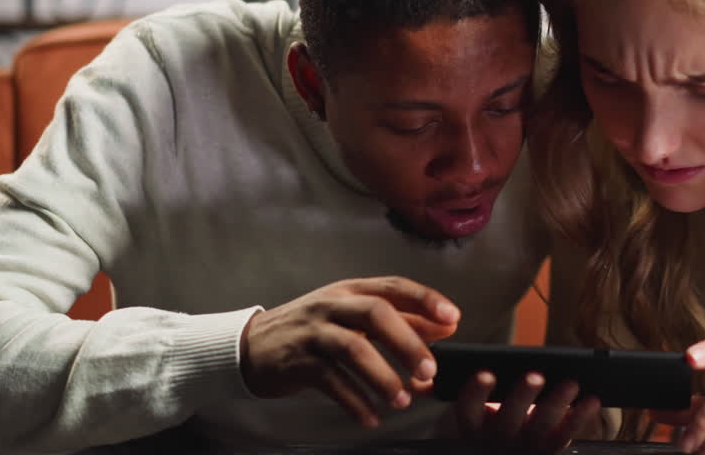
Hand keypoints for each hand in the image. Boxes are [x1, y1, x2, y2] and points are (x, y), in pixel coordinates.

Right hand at [239, 276, 460, 427]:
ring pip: (353, 348)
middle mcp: (333, 305)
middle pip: (375, 313)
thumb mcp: (353, 318)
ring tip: (401, 400)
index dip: (425, 299)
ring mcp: (314, 332)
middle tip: (428, 370)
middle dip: (407, 342)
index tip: (453, 318)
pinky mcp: (298, 361)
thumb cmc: (313, 330)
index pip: (393, 286)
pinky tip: (371, 418)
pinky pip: (331, 382)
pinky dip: (354, 402)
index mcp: (351, 290)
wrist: (251, 346)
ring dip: (382, 377)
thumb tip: (445, 326)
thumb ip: (399, 321)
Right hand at [446, 370, 601, 453]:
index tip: (486, 373)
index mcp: (473, 425)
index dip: (475, 392)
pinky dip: (580, 417)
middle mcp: (496, 438)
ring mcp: (523, 447)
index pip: (468, 408)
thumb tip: (506, 359)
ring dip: (558, 403)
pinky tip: (592, 400)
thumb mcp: (481, 409)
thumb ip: (489, 389)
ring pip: (541, 426)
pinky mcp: (548, 451)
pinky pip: (565, 435)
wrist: (503, 452)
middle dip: (523, 395)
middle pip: (508, 417)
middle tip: (536, 375)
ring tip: (572, 383)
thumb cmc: (492, 418)